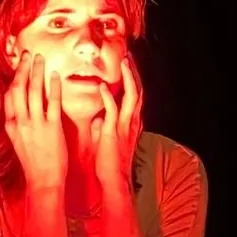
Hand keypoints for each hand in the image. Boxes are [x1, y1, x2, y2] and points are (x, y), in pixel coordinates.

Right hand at [4, 52, 68, 188]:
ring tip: (40, 59)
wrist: (43, 181)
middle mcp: (21, 122)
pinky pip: (52, 102)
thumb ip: (19, 124)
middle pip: (19, 88)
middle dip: (22, 69)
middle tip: (27, 54)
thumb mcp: (19, 142)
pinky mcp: (52, 128)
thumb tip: (20, 110)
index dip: (13, 78)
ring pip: (34, 91)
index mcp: (11, 126)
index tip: (18, 66)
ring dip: (36, 72)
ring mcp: (36, 124)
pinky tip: (55, 75)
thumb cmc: (33, 164)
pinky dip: (53, 86)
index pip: (9, 96)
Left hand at [93, 54, 142, 187]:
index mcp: (131, 123)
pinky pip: (113, 111)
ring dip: (127, 78)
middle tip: (129, 55)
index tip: (128, 64)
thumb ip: (105, 128)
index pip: (135, 95)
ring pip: (131, 96)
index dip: (133, 79)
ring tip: (122, 62)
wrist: (113, 181)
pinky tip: (101, 86)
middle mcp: (132, 122)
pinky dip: (108, 97)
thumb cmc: (109, 164)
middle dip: (134, 72)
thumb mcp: (107, 141)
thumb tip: (99, 121)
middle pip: (138, 90)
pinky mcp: (114, 133)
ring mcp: (124, 127)